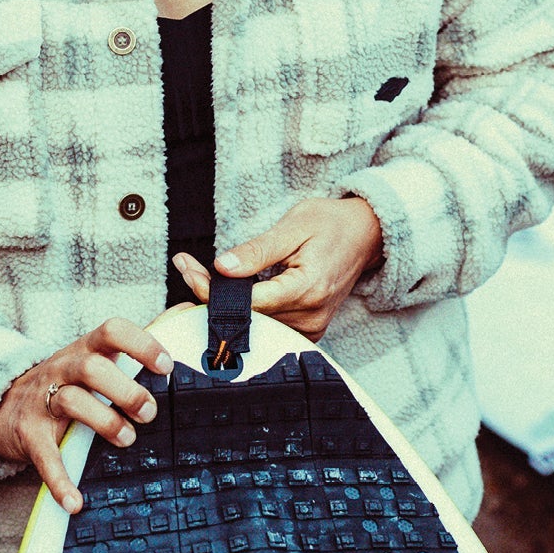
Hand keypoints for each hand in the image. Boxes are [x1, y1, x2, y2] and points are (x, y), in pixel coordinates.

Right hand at [0, 316, 175, 513]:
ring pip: (72, 401)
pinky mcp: (28, 433)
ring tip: (127, 439)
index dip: (141, 344)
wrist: (1, 405)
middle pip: (93, 368)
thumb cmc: (66, 381)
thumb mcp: (93, 356)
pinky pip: (45, 456)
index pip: (112, 331)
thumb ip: (135, 342)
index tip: (166, 366)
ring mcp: (43, 400)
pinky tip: (76, 501)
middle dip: (126, 390)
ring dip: (104, 422)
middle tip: (149, 412)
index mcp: (86, 350)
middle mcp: (63, 368)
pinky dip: (60, 481)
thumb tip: (184, 311)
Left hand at [174, 197, 383, 340]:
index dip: (213, 289)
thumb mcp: (294, 226)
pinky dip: (247, 310)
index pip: (248, 301)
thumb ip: (257, 251)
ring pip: (256, 323)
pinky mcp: (309, 328)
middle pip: (248, 316)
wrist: (366, 233)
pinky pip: (270, 325)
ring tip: (201, 276)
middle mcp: (311, 315)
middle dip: (212, 294)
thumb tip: (222, 267)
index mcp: (308, 289)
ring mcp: (312, 326)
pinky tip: (229, 292)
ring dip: (226, 303)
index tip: (188, 269)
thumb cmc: (332, 223)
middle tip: (187, 268)